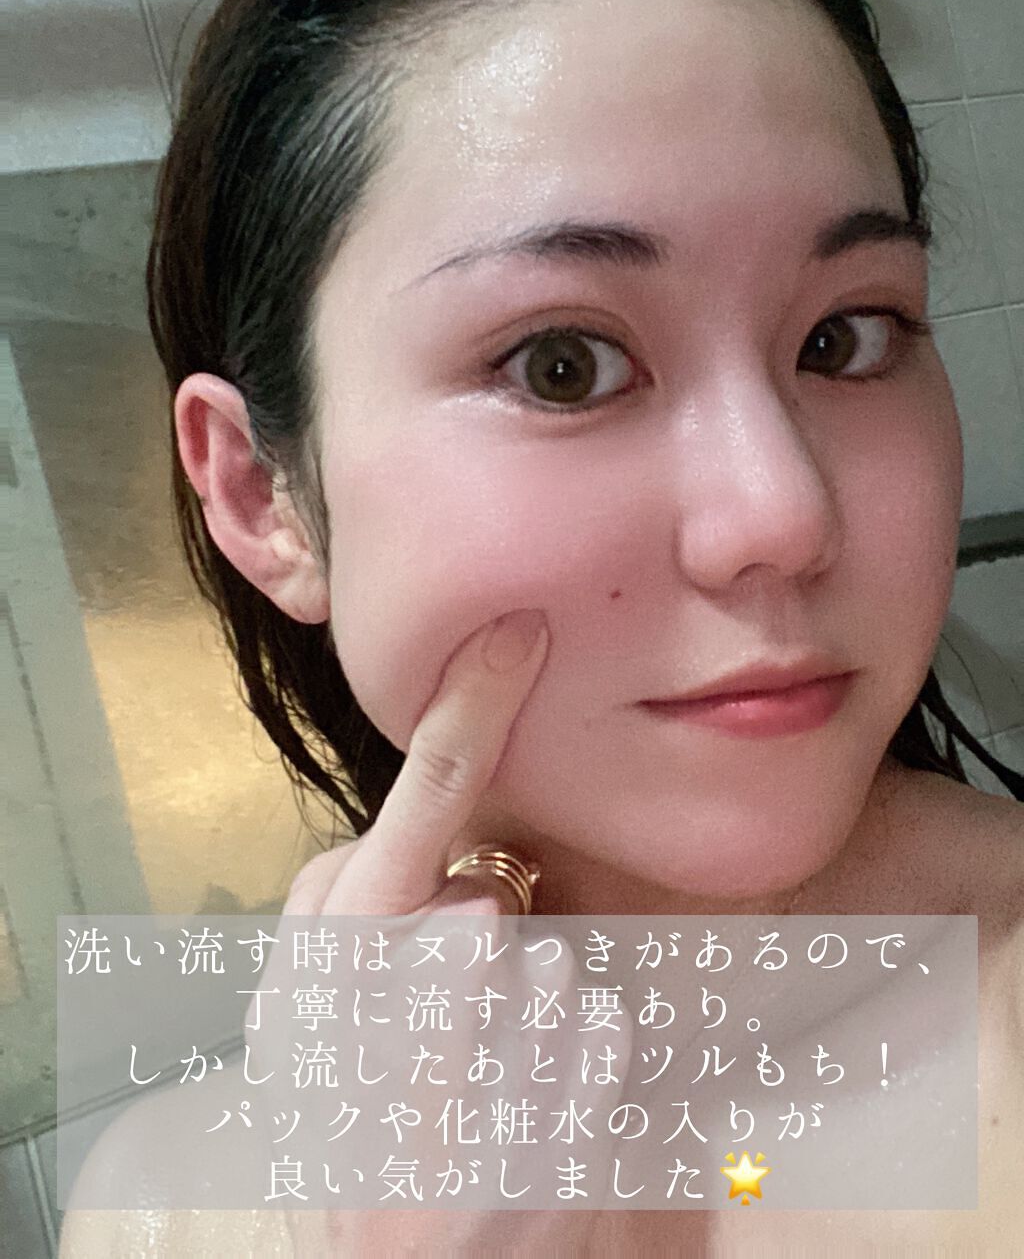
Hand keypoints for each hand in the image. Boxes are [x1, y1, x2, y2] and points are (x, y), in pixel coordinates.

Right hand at [253, 610, 615, 1249]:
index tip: (514, 632)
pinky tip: (528, 1122)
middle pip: (490, 905)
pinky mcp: (593, 1080)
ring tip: (473, 1104)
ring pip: (552, 964)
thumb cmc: (341, 1159)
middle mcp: (441, 971)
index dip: (471, 705)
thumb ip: (331, 922)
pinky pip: (603, 1019)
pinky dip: (577, 1062)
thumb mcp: (290, 1035)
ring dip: (525, 1022)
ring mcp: (523, 1027)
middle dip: (470, 966)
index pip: (425, 795)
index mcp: (349, 950)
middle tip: (427, 1059)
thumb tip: (405, 860)